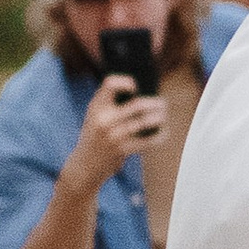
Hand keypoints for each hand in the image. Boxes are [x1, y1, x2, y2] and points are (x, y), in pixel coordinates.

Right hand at [65, 73, 163, 189]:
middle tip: (163, 104)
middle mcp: (104, 119)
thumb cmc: (95, 136)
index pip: (110, 84)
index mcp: (97, 106)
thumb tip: (142, 93)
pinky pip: (147, 141)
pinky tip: (163, 132)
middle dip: (155, 103)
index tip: (135, 88)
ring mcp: (113, 136)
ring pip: (145, 122)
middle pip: (138, 105)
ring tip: (163, 116)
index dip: (125, 82)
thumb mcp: (95, 115)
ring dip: (159, 118)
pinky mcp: (122, 150)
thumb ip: (110, 101)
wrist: (84, 165)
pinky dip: (158, 136)